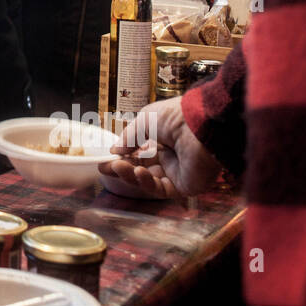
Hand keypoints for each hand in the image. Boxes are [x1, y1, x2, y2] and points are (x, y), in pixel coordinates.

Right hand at [97, 97, 221, 198]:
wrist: (201, 125)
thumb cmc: (176, 116)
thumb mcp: (145, 120)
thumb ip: (129, 137)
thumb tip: (115, 150)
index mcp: (164, 139)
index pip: (139, 152)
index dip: (122, 156)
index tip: (106, 158)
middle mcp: (171, 156)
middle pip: (141, 168)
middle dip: (122, 168)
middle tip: (104, 168)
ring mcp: (178, 172)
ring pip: (148, 180)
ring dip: (130, 175)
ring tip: (116, 167)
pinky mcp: (184, 186)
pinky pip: (160, 188)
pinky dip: (146, 182)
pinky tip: (138, 172)